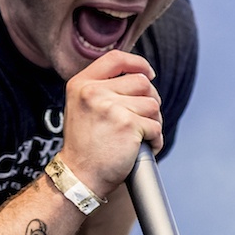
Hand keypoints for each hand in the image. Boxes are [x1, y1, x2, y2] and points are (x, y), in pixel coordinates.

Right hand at [61, 50, 163, 197]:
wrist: (79, 176)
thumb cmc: (85, 145)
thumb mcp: (82, 107)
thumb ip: (102, 88)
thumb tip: (140, 76)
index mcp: (82, 84)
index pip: (116, 58)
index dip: (138, 63)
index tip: (149, 74)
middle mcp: (94, 92)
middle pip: (142, 82)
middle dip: (149, 101)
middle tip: (142, 119)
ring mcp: (111, 107)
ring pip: (153, 105)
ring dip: (153, 122)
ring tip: (139, 137)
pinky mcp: (128, 125)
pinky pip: (156, 127)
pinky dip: (155, 140)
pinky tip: (143, 148)